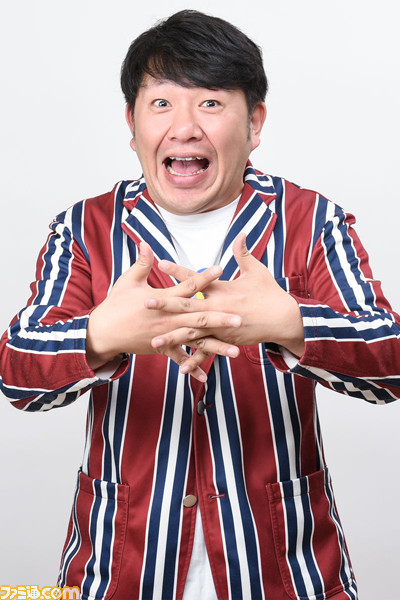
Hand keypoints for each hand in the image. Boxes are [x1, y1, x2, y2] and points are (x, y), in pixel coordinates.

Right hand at [86, 241, 241, 380]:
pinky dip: (192, 368)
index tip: (221, 269)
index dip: (204, 277)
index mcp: (162, 300)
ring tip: (235, 351)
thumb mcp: (128, 281)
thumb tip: (146, 243)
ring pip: (195, 341)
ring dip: (215, 347)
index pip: (188, 286)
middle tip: (240, 319)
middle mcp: (168, 319)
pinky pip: (180, 358)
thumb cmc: (116, 305)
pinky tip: (206, 376)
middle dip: (220, 318)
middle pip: (199, 317)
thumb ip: (141, 262)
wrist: (103, 333)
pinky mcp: (162, 348)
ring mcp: (166, 335)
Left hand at [146, 234, 304, 372]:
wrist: (284, 319)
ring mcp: (222, 327)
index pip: (196, 278)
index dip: (178, 270)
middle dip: (166, 305)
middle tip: (145, 302)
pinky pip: (208, 351)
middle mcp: (219, 308)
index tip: (161, 262)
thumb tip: (241, 233)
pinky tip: (180, 368)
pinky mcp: (226, 340)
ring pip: (193, 333)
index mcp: (223, 289)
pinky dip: (195, 360)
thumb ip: (243, 253)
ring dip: (173, 337)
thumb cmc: (270, 293)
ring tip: (154, 340)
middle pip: (188, 306)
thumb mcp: (257, 271)